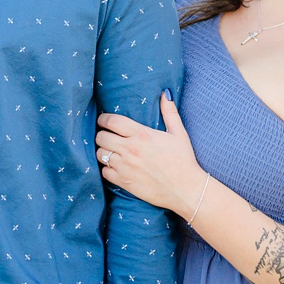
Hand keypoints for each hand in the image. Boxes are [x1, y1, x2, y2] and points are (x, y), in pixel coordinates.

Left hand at [97, 93, 203, 213]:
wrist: (184, 189)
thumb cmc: (183, 160)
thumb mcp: (179, 133)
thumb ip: (169, 112)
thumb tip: (164, 94)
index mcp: (142, 135)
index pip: (112, 121)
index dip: (104, 119)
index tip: (104, 120)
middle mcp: (130, 150)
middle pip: (101, 137)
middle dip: (102, 134)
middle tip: (107, 135)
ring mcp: (125, 167)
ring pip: (100, 154)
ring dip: (103, 150)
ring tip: (110, 150)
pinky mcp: (123, 182)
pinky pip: (104, 171)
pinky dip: (107, 168)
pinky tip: (115, 166)